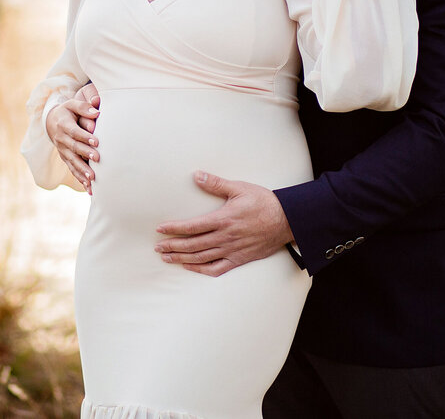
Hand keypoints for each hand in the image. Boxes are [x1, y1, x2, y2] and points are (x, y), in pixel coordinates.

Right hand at [45, 82, 99, 191]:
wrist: (51, 121)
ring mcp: (62, 150)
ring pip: (72, 161)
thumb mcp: (72, 104)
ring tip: (93, 178)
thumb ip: (84, 107)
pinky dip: (80, 178)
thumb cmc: (67, 111)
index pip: (74, 131)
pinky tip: (89, 188)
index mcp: (63, 124)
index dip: (84, 136)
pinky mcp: (65, 158)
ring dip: (82, 170)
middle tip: (98, 158)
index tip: (96, 141)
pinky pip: (72, 169)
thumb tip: (97, 112)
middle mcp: (61, 139)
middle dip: (85, 154)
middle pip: (74, 148)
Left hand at [154, 173, 292, 276]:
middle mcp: (225, 237)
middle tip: (157, 248)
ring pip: (201, 258)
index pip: (192, 226)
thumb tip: (196, 175)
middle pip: (192, 244)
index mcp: (223, 219)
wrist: (286, 221)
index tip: (160, 229)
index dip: (174, 229)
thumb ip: (216, 184)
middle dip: (173, 246)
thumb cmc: (263, 202)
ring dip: (182, 258)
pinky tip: (190, 267)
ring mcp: (231, 250)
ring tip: (167, 258)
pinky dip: (201, 269)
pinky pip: (216, 268)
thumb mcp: (239, 188)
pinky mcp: (239, 259)